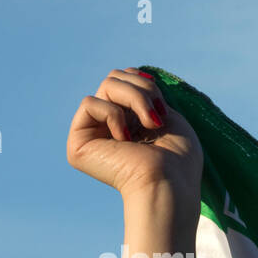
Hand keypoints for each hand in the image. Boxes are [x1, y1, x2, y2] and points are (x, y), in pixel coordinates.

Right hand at [66, 67, 202, 204]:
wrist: (171, 184)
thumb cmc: (179, 159)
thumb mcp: (166, 114)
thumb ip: (143, 92)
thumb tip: (130, 74)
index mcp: (130, 122)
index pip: (125, 79)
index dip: (145, 83)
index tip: (163, 108)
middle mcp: (110, 126)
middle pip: (115, 78)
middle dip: (143, 90)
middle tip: (158, 118)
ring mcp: (94, 135)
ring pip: (107, 85)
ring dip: (136, 99)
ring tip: (151, 125)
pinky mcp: (78, 143)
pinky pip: (90, 103)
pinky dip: (114, 115)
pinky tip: (125, 140)